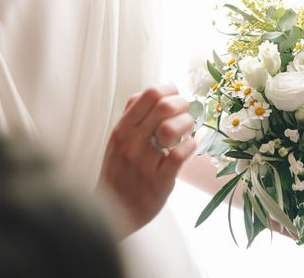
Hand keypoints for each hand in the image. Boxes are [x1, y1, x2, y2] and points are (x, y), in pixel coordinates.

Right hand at [98, 84, 195, 234]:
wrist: (112, 213)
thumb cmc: (120, 172)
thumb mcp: (118, 140)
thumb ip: (134, 115)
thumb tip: (157, 90)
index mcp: (122, 129)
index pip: (148, 94)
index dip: (169, 89)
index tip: (175, 95)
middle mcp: (131, 143)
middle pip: (164, 106)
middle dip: (182, 104)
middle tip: (186, 112)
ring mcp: (144, 162)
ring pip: (173, 129)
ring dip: (187, 125)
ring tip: (186, 132)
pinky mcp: (159, 181)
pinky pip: (181, 154)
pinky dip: (191, 146)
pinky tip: (188, 147)